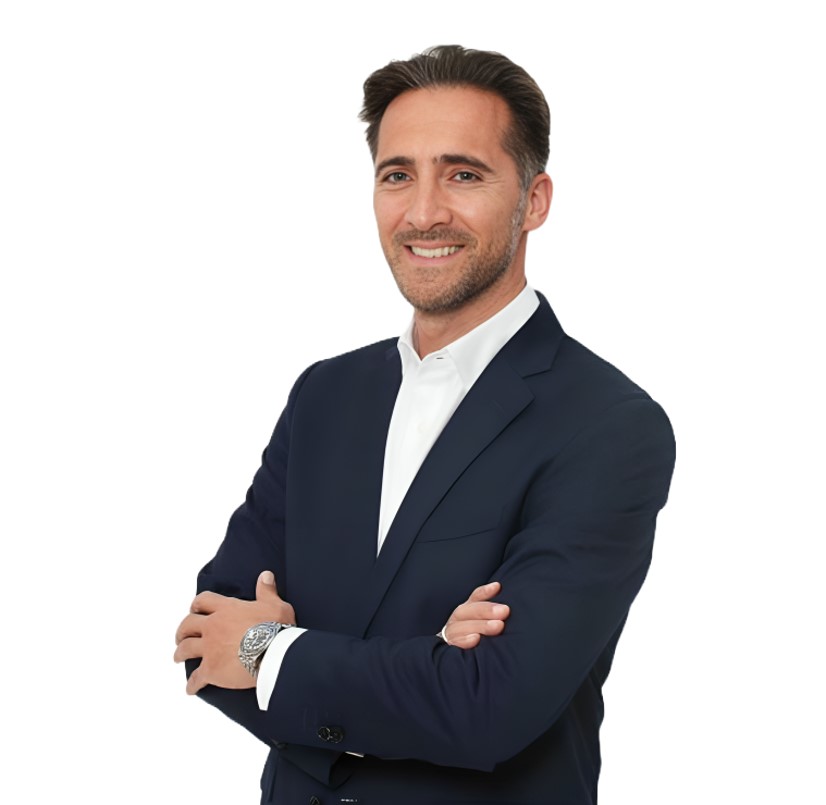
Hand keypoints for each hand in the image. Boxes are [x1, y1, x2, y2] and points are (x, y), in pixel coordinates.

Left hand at [174, 570, 295, 694]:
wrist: (273, 654)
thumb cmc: (276, 628)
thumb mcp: (275, 605)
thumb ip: (267, 591)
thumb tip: (265, 575)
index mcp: (226, 609)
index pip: (203, 601)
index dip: (197, 604)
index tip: (195, 609)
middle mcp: (213, 626)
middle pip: (187, 625)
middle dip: (182, 630)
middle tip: (182, 635)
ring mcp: (209, 649)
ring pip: (185, 649)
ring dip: (180, 653)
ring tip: (179, 657)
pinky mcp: (210, 670)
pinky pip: (196, 678)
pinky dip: (192, 684)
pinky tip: (191, 689)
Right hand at [441, 581, 509, 648]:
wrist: (453, 652)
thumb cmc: (474, 635)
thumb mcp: (483, 621)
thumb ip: (493, 613)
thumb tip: (507, 605)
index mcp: (467, 609)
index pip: (476, 597)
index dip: (485, 591)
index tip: (497, 586)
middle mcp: (458, 618)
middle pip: (469, 610)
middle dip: (487, 610)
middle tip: (504, 610)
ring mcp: (452, 632)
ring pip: (462, 625)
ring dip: (481, 625)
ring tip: (498, 625)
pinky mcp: (450, 647)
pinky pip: (455, 643)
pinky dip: (465, 640)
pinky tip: (476, 639)